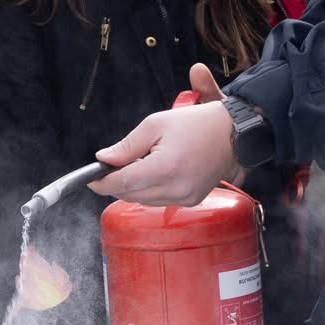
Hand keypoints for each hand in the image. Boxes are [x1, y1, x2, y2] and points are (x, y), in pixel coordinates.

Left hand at [91, 70, 236, 207]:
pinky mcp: (192, 201)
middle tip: (111, 166)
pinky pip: (160, 200)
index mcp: (165, 168)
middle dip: (116, 182)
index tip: (91, 178)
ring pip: (143, 200)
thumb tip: (104, 158)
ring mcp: (186, 198)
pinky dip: (150, 189)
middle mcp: (176, 188)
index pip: (123, 183)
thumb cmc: (197, 124)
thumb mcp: (155, 125)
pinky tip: (154, 171)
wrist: (233, 133)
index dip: (102, 182)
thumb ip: (127, 145)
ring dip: (133, 186)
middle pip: (130, 195)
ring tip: (137, 164)